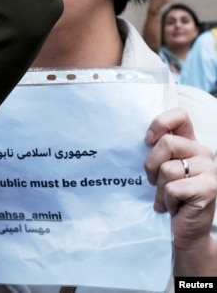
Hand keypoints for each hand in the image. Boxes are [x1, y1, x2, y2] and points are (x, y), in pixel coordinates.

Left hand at [144, 108, 216, 251]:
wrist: (186, 230)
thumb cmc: (170, 197)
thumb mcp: (161, 169)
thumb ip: (157, 150)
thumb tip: (136, 136)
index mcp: (191, 144)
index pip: (180, 116)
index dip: (160, 123)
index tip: (147, 140)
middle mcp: (204, 153)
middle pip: (167, 143)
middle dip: (151, 165)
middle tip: (154, 181)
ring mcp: (210, 171)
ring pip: (167, 168)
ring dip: (159, 188)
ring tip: (167, 197)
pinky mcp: (209, 188)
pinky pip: (172, 188)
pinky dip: (167, 200)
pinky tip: (175, 207)